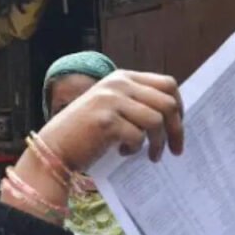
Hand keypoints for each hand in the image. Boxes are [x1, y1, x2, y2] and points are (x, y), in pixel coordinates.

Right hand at [38, 70, 183, 171]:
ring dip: (158, 144)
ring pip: (156, 121)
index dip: (179, 107)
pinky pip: (138, 136)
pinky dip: (135, 149)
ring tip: (151, 156)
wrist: (55, 147)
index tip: (178, 127)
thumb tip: (176, 115)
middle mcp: (118, 85)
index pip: (167, 84)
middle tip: (175, 149)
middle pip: (167, 102)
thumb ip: (138, 103)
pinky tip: (124, 153)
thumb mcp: (114, 108)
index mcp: (123, 78)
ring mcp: (111, 101)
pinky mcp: (106, 121)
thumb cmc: (88, 132)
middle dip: (176, 129)